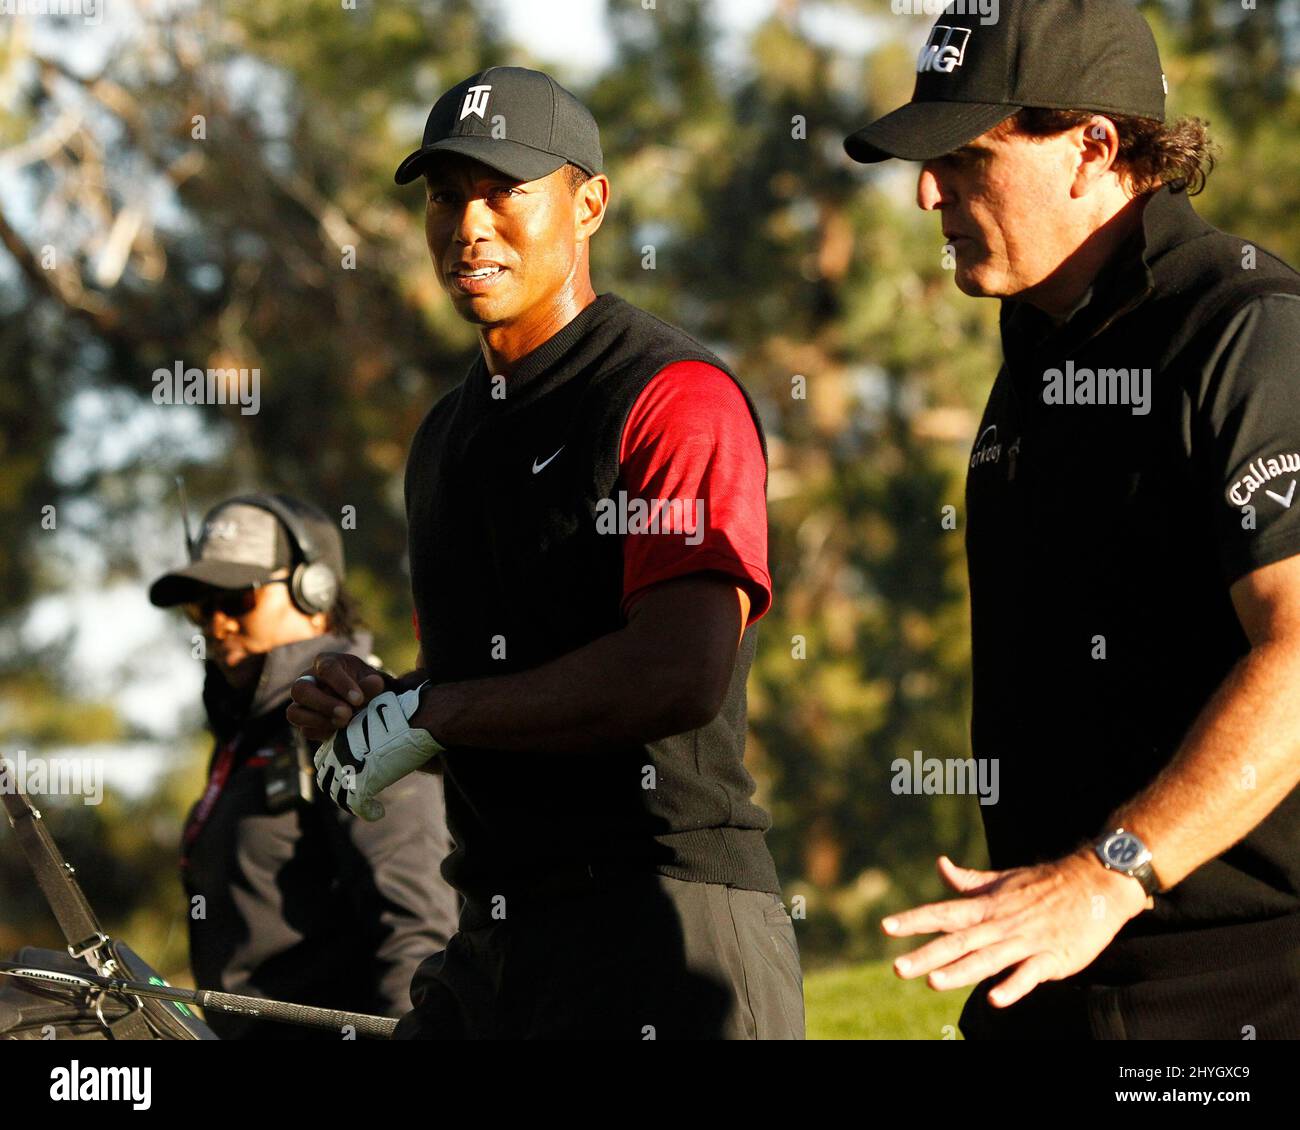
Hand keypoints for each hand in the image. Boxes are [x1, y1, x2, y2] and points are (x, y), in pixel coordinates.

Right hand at [287, 652, 388, 740]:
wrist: (359, 698)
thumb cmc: (362, 682)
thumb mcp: (370, 679)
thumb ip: (371, 683)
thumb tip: (374, 684)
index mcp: (324, 663)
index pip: (327, 669)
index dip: (342, 685)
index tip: (358, 699)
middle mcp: (307, 680)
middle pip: (301, 690)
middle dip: (324, 704)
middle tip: (346, 714)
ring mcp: (302, 703)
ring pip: (294, 712)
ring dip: (319, 721)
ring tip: (343, 724)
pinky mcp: (305, 722)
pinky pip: (305, 730)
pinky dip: (322, 733)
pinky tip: (339, 732)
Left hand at [314, 682, 444, 820]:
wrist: (417, 722)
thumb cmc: (406, 714)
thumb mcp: (377, 716)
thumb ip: (367, 728)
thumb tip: (376, 735)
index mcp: (340, 733)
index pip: (322, 758)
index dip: (333, 770)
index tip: (349, 775)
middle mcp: (337, 751)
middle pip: (324, 779)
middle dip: (337, 789)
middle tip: (353, 795)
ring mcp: (347, 768)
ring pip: (337, 795)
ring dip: (349, 803)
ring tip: (366, 806)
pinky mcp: (361, 783)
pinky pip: (357, 806)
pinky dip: (368, 812)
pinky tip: (379, 812)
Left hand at [882, 849, 1151, 1007]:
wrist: (1094, 883)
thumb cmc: (1043, 884)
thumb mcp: (1001, 879)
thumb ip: (969, 880)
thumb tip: (940, 865)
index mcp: (985, 906)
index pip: (943, 913)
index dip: (914, 919)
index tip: (886, 927)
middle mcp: (999, 923)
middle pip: (957, 941)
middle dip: (926, 955)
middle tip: (897, 968)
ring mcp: (1025, 941)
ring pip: (987, 958)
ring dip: (961, 971)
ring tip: (934, 982)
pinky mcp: (1051, 957)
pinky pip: (1029, 974)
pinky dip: (1012, 985)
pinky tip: (995, 999)